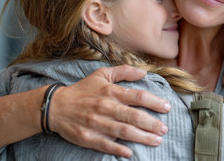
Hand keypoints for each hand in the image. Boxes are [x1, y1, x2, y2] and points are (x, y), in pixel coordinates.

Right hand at [49, 65, 170, 156]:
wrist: (56, 106)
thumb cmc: (83, 90)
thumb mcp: (102, 74)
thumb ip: (124, 71)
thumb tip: (143, 71)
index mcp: (111, 92)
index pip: (138, 96)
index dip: (155, 102)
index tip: (167, 107)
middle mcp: (106, 107)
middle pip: (134, 116)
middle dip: (152, 123)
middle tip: (165, 129)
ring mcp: (97, 123)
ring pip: (124, 131)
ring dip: (142, 137)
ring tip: (157, 140)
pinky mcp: (88, 137)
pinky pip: (106, 144)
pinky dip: (118, 149)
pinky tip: (130, 152)